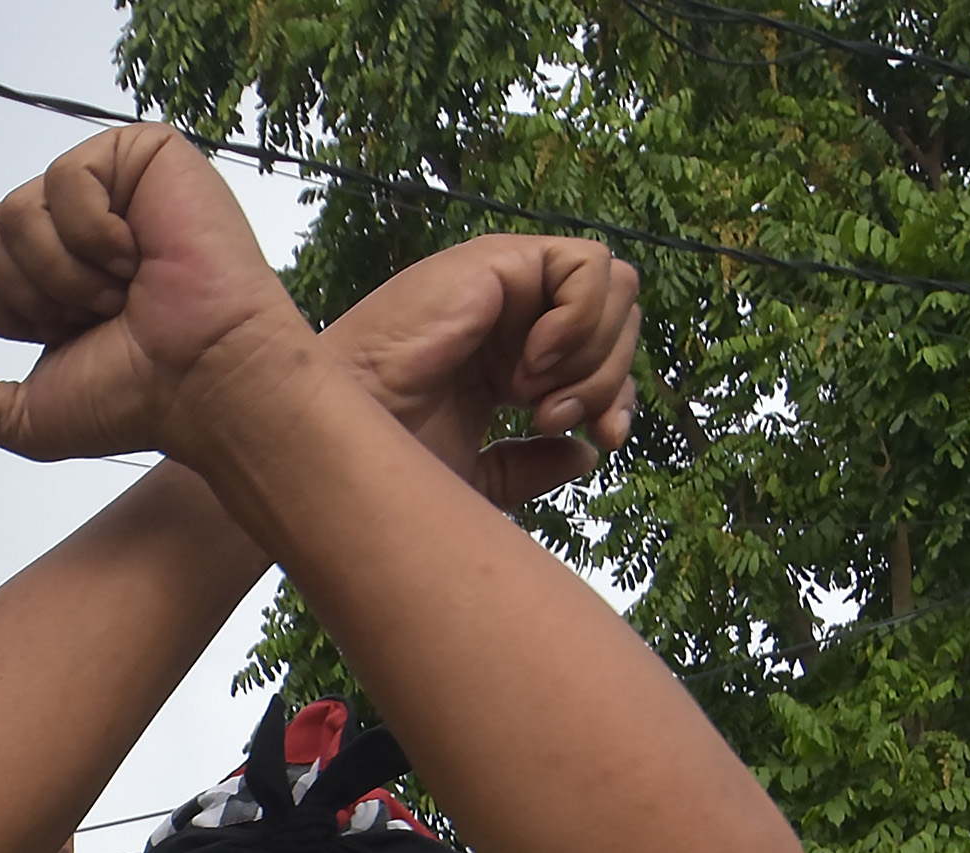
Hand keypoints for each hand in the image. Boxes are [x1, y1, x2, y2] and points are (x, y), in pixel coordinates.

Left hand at [0, 124, 308, 464]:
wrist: (205, 382)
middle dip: (31, 292)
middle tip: (99, 311)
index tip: (68, 335)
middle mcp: (73, 220)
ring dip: (66, 272)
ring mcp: (109, 182)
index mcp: (46, 267)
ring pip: (19, 209)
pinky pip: (67, 177)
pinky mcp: (143, 153)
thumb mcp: (26, 417)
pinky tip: (142, 254)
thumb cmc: (134, 397)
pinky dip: (96, 234)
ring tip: (125, 287)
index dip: (8, 311)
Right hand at [318, 234, 639, 510]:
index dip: (615, 397)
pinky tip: (532, 359)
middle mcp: (516, 316)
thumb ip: (534, 463)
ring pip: (617, 288)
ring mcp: (510, 284)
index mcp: (512, 358)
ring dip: (593, 350)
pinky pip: (589, 267)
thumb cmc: (390, 455)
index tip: (602, 440)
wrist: (349, 435)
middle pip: (619, 321)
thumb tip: (589, 452)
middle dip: (605, 380)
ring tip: (535, 393)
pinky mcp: (500, 260)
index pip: (602, 356)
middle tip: (552, 419)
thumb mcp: (481, 475)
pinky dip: (580, 317)